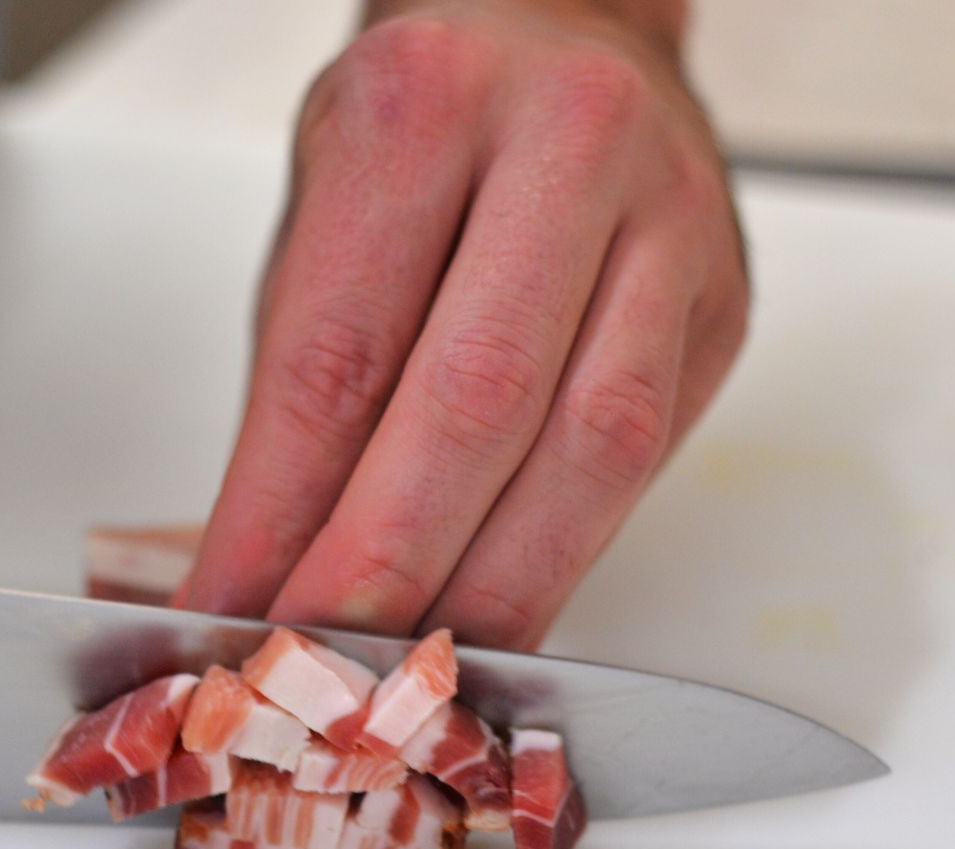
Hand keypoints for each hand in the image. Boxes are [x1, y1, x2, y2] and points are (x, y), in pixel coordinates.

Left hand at [181, 0, 745, 649]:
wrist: (569, 33)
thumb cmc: (428, 129)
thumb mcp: (324, 214)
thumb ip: (302, 389)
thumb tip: (257, 578)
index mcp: (428, 104)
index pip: (339, 354)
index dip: (280, 513)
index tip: (232, 615)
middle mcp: (569, 146)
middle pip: (476, 403)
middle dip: (390, 570)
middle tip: (322, 679)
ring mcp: (670, 222)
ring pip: (592, 445)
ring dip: (497, 589)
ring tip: (418, 679)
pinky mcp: (721, 303)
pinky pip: (644, 458)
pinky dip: (563, 555)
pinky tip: (501, 617)